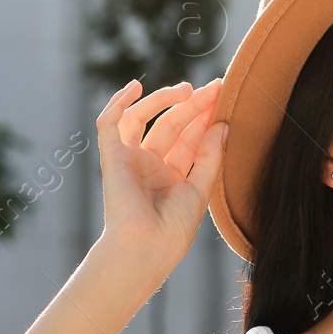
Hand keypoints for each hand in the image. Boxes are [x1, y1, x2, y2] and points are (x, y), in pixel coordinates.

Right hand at [95, 77, 226, 257]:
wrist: (147, 246)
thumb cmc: (174, 228)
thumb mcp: (200, 188)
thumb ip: (211, 155)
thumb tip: (223, 123)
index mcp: (171, 177)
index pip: (189, 139)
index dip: (204, 117)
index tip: (223, 96)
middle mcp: (149, 166)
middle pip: (170, 125)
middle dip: (192, 105)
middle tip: (214, 87)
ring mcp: (130, 160)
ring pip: (142, 118)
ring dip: (162, 100)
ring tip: (187, 90)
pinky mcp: (111, 157)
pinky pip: (109, 123)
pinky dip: (118, 103)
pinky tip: (135, 87)